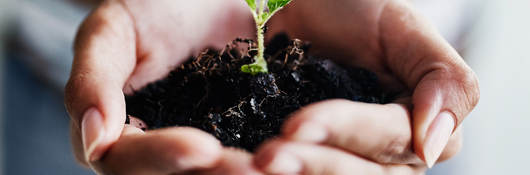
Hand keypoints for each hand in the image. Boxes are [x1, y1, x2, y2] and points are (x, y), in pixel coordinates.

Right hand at [65, 0, 261, 173]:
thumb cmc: (152, 7)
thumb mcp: (112, 31)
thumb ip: (92, 80)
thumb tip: (94, 138)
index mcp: (117, 127)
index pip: (125, 159)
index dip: (160, 158)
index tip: (203, 147)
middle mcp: (154, 143)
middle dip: (212, 174)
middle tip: (251, 168)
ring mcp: (195, 142)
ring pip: (209, 174)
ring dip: (238, 173)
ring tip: (274, 166)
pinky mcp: (233, 134)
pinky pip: (244, 153)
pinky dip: (264, 160)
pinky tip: (286, 157)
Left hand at [254, 0, 478, 173]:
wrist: (311, 9)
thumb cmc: (361, 11)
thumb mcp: (406, 30)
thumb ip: (443, 79)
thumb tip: (434, 142)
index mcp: (416, 125)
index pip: (388, 138)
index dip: (346, 132)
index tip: (298, 126)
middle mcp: (383, 155)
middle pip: (356, 174)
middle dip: (313, 165)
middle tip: (268, 157)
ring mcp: (341, 158)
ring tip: (251, 167)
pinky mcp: (307, 155)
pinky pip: (296, 170)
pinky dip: (259, 172)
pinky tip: (241, 168)